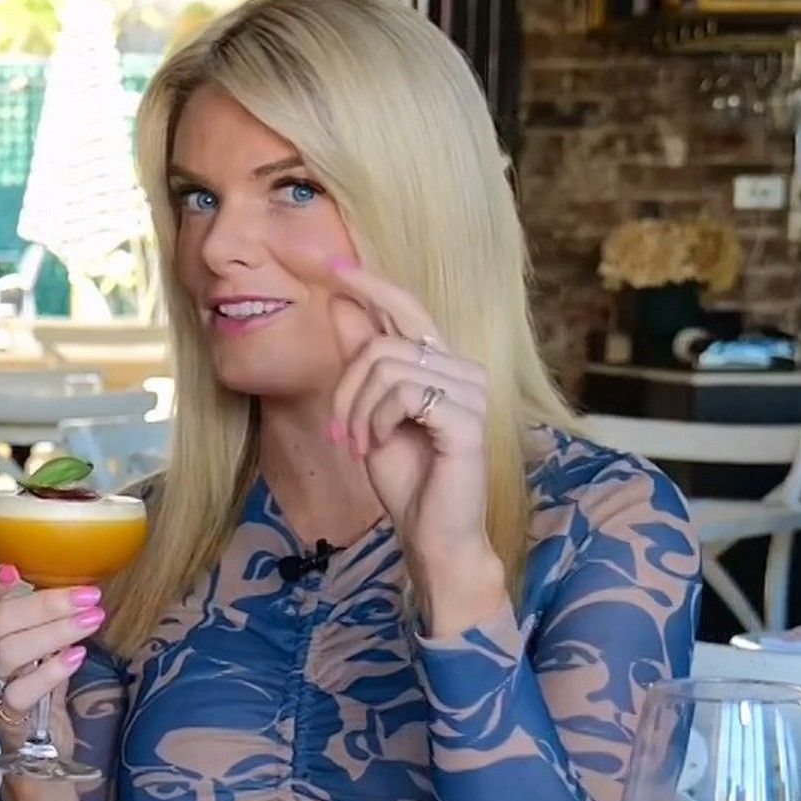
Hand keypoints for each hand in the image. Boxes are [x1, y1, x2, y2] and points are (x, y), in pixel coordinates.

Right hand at [0, 564, 105, 748]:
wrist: (36, 736)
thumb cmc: (35, 677)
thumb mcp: (36, 638)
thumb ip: (44, 613)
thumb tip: (77, 583)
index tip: (16, 569)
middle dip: (46, 605)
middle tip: (87, 596)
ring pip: (10, 652)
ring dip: (55, 632)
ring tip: (91, 620)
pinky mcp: (3, 713)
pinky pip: (22, 689)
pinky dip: (52, 671)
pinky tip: (76, 655)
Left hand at [322, 261, 491, 563]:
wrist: (431, 534)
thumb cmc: (406, 478)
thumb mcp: (370, 412)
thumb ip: (361, 360)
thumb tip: (341, 302)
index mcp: (440, 364)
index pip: (405, 307)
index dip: (370, 283)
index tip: (330, 266)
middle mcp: (461, 369)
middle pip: (383, 341)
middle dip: (346, 384)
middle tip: (340, 429)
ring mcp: (470, 392)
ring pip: (387, 366)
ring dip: (358, 410)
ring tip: (362, 445)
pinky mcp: (467, 419)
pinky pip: (403, 394)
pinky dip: (377, 421)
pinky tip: (380, 446)